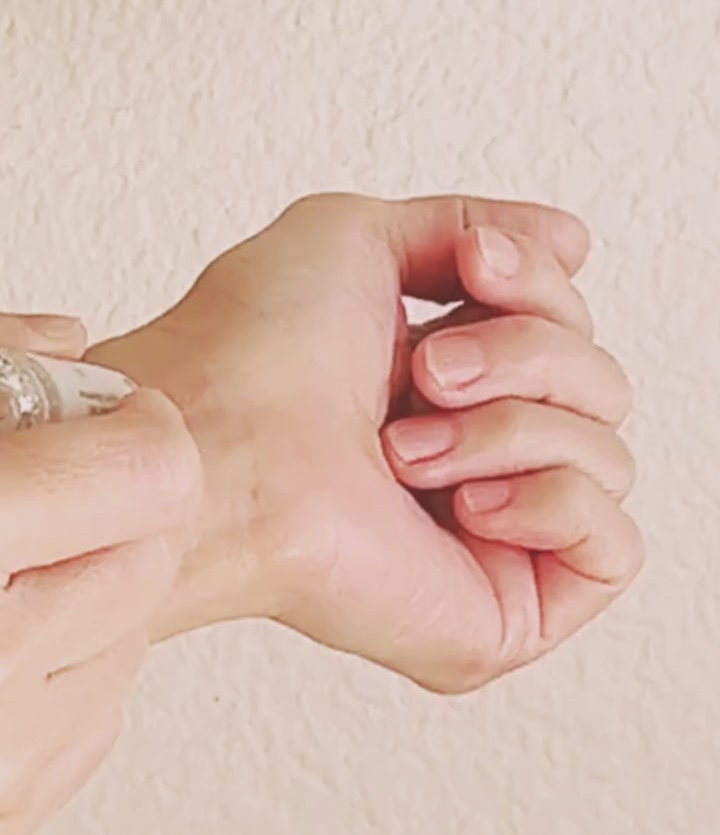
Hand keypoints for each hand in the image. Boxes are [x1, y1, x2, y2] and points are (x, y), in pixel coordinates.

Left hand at [86, 193, 641, 692]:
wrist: (217, 447)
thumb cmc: (249, 351)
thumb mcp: (359, 236)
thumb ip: (470, 226)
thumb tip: (571, 241)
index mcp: (444, 378)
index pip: (567, 324)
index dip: (538, 282)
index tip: (474, 263)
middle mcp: (472, 453)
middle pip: (600, 382)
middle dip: (522, 353)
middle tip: (425, 372)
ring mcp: (492, 534)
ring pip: (607, 453)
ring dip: (508, 427)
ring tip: (405, 445)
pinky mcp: (508, 608)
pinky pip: (616, 545)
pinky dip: (550, 502)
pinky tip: (470, 502)